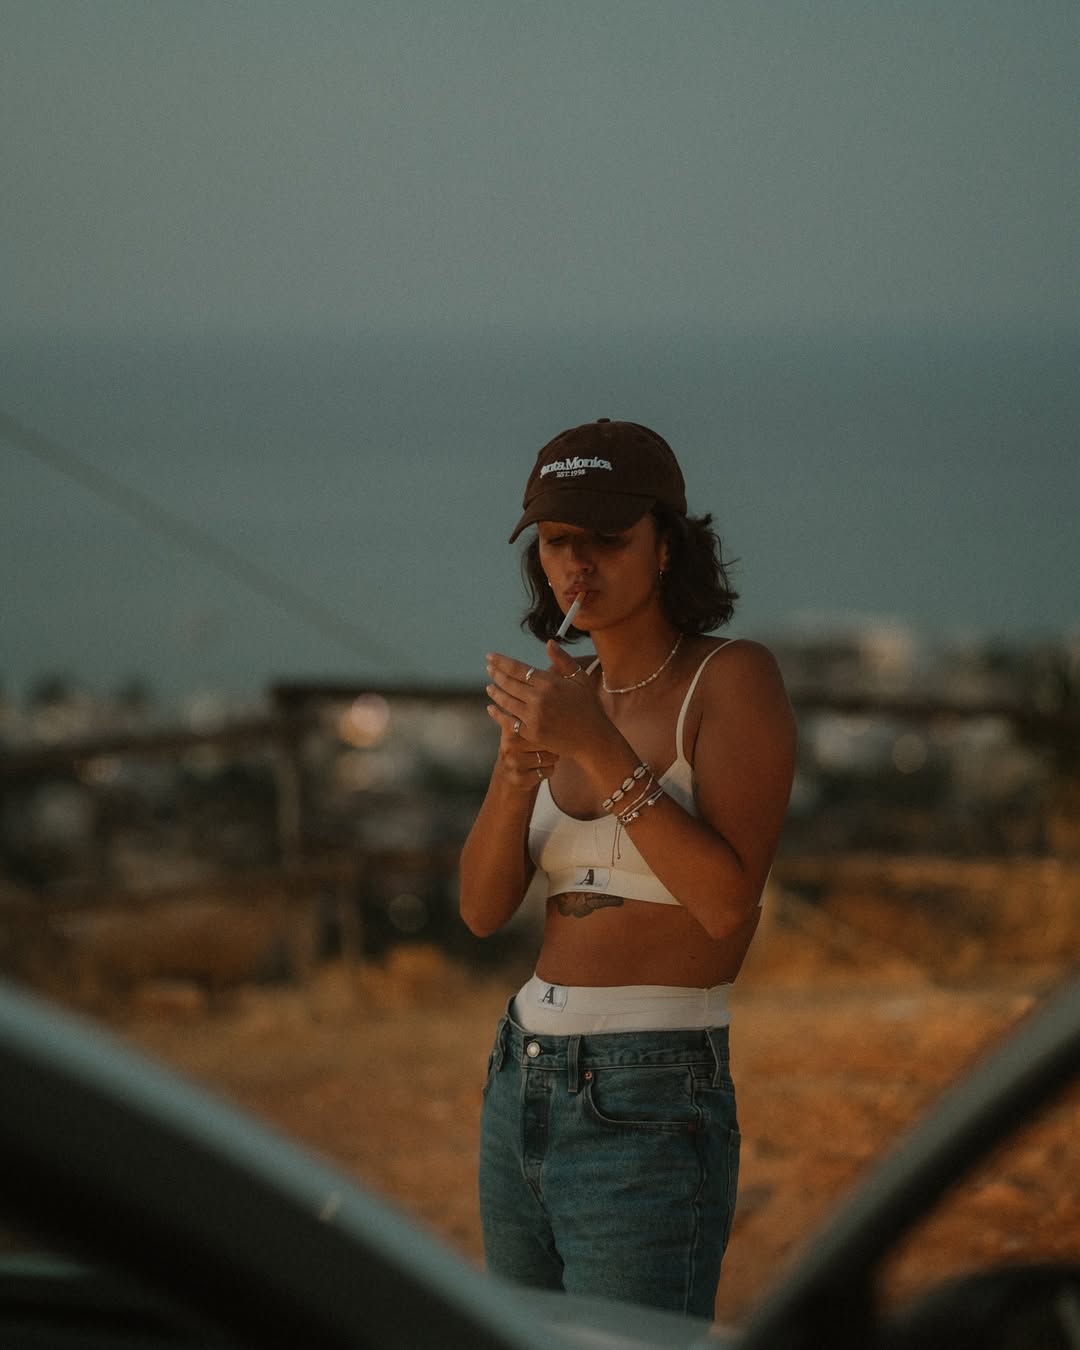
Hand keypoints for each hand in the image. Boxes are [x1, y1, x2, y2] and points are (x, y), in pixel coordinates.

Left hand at [485, 640, 608, 762]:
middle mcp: (539, 699)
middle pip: (509, 684)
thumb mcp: (580, 679)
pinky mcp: (531, 733)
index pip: (519, 669)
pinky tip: (491, 708)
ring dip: (495, 693)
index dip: (502, 662)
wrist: (593, 739)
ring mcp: (533, 717)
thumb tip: (549, 642)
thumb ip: (563, 660)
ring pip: (507, 701)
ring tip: (489, 687)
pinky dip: (498, 714)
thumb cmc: (589, 707)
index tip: (491, 656)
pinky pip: (509, 721)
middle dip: (496, 674)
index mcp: (550, 683)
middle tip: (489, 668)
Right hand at [492, 723, 559, 793]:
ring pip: (549, 757)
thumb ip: (529, 719)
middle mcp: (509, 745)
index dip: (549, 728)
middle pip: (546, 739)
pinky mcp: (520, 779)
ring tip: (543, 759)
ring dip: (552, 759)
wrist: (507, 784)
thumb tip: (549, 702)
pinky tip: (539, 770)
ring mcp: (513, 763)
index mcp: (510, 730)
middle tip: (547, 748)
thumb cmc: (521, 754)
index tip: (552, 731)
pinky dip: (549, 771)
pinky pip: (547, 771)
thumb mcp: (519, 735)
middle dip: (552, 745)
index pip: (537, 723)